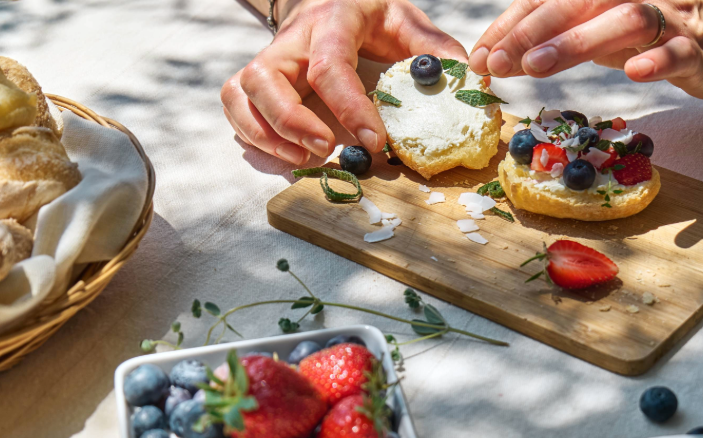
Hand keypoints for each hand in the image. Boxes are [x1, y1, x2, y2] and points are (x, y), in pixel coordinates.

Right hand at [222, 0, 466, 163]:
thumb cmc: (368, 14)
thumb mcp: (404, 20)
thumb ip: (433, 48)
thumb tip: (466, 79)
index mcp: (332, 21)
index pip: (330, 65)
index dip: (349, 108)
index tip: (374, 142)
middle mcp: (292, 39)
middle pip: (265, 78)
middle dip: (290, 122)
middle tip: (323, 151)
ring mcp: (270, 58)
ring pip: (241, 93)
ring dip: (266, 134)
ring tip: (304, 158)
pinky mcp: (257, 77)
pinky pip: (236, 105)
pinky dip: (251, 134)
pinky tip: (284, 154)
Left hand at [467, 0, 702, 99]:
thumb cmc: (660, 34)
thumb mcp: (603, 33)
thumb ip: (561, 40)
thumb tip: (502, 56)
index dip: (512, 26)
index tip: (480, 56)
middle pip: (579, 3)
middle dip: (532, 32)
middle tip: (496, 62)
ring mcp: (673, 18)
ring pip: (627, 20)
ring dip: (578, 42)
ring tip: (539, 66)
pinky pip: (681, 50)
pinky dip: (658, 60)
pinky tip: (635, 72)